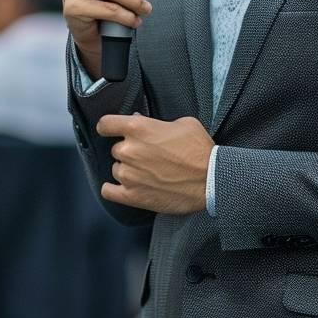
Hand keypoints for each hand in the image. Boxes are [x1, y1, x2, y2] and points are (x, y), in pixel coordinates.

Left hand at [96, 113, 213, 214]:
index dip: (107, 127)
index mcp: (138, 128)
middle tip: (147, 156)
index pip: (106, 124)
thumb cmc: (199, 150)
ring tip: (146, 173)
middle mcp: (129, 150)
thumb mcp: (183, 123)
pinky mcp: (132, 196)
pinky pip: (109, 192)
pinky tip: (121, 187)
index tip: (109, 130)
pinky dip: (113, 190)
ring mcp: (129, 174)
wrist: (211, 179)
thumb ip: (157, 122)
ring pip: (116, 169)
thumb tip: (141, 123)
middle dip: (129, 151)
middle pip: (115, 149)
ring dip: (127, 170)